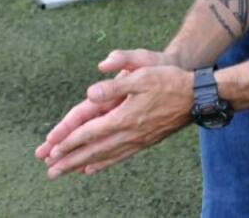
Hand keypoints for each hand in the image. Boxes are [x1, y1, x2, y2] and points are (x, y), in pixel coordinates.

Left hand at [35, 49, 180, 162]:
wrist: (197, 97)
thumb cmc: (169, 81)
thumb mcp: (142, 75)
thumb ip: (115, 85)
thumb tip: (91, 92)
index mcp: (124, 117)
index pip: (90, 132)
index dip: (70, 141)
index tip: (52, 151)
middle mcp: (128, 133)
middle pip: (93, 150)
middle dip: (70, 161)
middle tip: (51, 172)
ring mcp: (137, 140)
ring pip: (104, 157)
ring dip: (82, 165)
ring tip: (65, 173)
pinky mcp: (145, 142)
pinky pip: (119, 157)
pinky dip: (103, 164)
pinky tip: (94, 168)